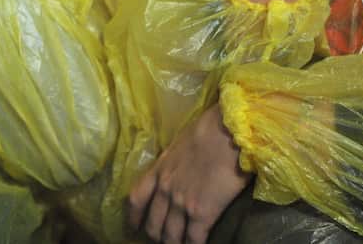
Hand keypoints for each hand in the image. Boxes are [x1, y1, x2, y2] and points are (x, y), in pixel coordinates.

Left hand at [128, 104, 250, 243]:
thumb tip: (176, 170)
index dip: (133, 217)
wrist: (228, 130)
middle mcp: (165, 189)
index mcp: (159, 170)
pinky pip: (193, 239)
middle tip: (162, 240)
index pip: (136, 199)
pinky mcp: (203, 213)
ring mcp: (182, 203)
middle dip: (156, 236)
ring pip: (170, 236)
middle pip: (153, 223)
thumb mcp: (180, 144)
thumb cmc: (208, 130)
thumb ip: (173, 162)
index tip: (134, 227)